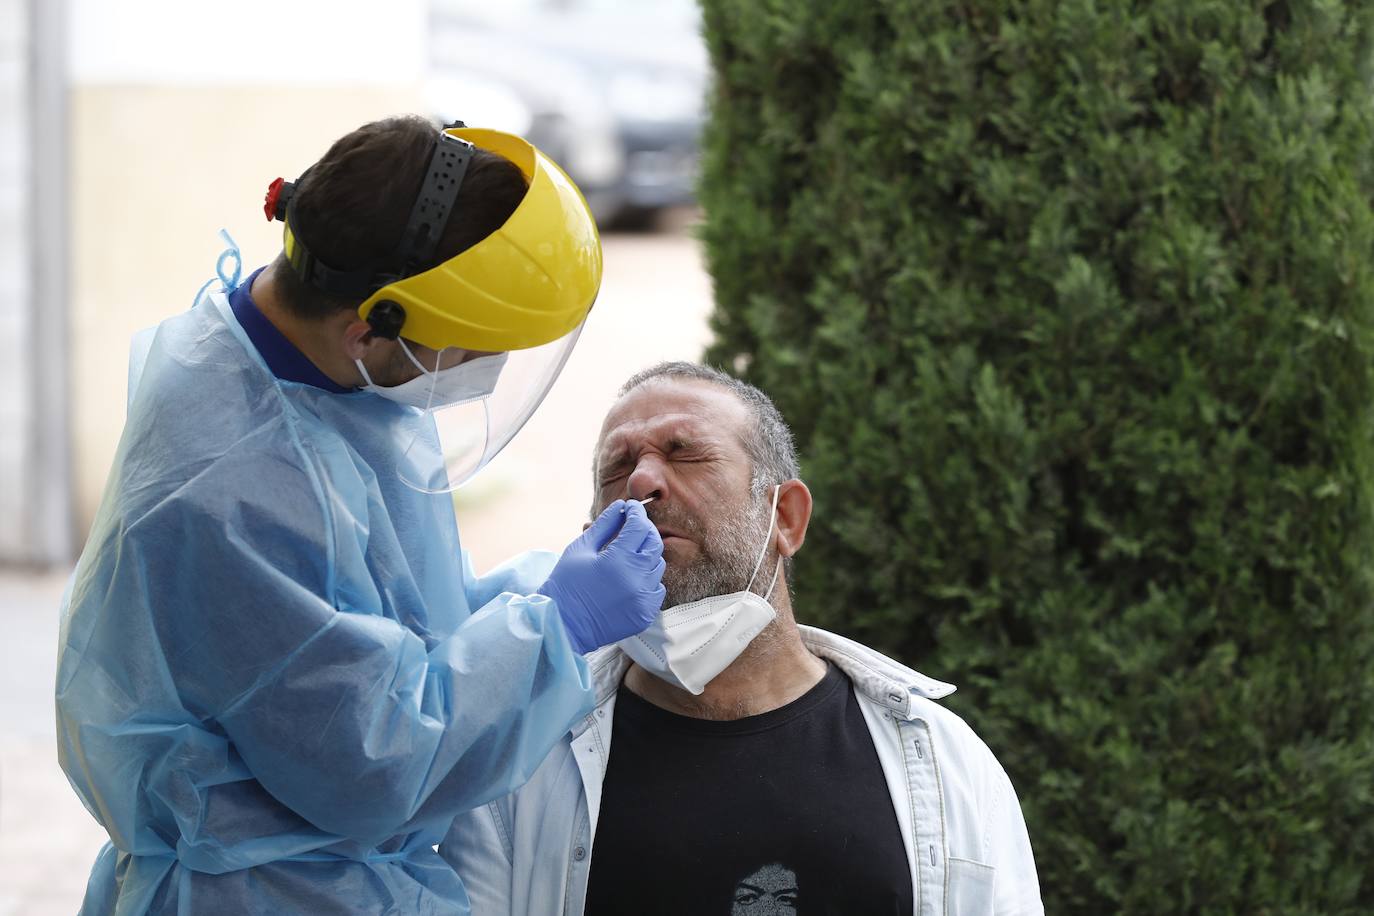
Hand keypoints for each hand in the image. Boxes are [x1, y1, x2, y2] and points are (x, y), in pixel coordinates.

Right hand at [539, 500, 665, 654]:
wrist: (562, 626)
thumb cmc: (566, 584)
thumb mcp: (581, 549)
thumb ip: (605, 525)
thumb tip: (621, 506)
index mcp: (618, 560)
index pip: (639, 526)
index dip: (636, 512)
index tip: (631, 507)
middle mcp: (636, 580)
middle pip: (654, 543)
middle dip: (645, 530)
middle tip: (632, 526)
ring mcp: (643, 599)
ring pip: (658, 565)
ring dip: (645, 554)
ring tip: (627, 554)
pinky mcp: (646, 614)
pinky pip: (657, 588)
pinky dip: (648, 580)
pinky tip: (630, 578)